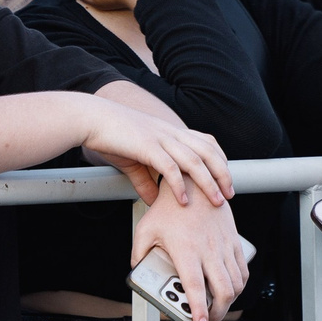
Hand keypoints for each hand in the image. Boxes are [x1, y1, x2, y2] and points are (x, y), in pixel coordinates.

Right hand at [80, 101, 232, 210]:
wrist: (91, 119)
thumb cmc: (112, 137)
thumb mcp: (134, 161)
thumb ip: (146, 181)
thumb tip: (153, 201)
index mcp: (171, 132)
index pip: (206, 142)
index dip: (220, 160)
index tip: (226, 180)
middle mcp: (171, 133)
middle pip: (207, 151)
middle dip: (222, 174)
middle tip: (229, 194)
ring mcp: (160, 139)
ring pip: (194, 160)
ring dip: (208, 182)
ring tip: (216, 200)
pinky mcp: (147, 146)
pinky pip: (169, 167)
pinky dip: (180, 185)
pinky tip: (183, 201)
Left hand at [130, 190, 247, 320]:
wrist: (193, 181)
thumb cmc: (170, 205)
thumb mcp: (146, 229)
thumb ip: (138, 253)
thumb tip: (137, 270)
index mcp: (186, 250)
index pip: (195, 287)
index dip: (199, 309)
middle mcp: (208, 250)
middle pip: (223, 291)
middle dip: (218, 312)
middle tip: (209, 318)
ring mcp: (223, 245)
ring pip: (236, 283)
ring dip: (230, 300)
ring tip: (218, 306)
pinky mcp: (233, 240)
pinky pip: (243, 269)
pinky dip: (240, 284)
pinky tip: (231, 287)